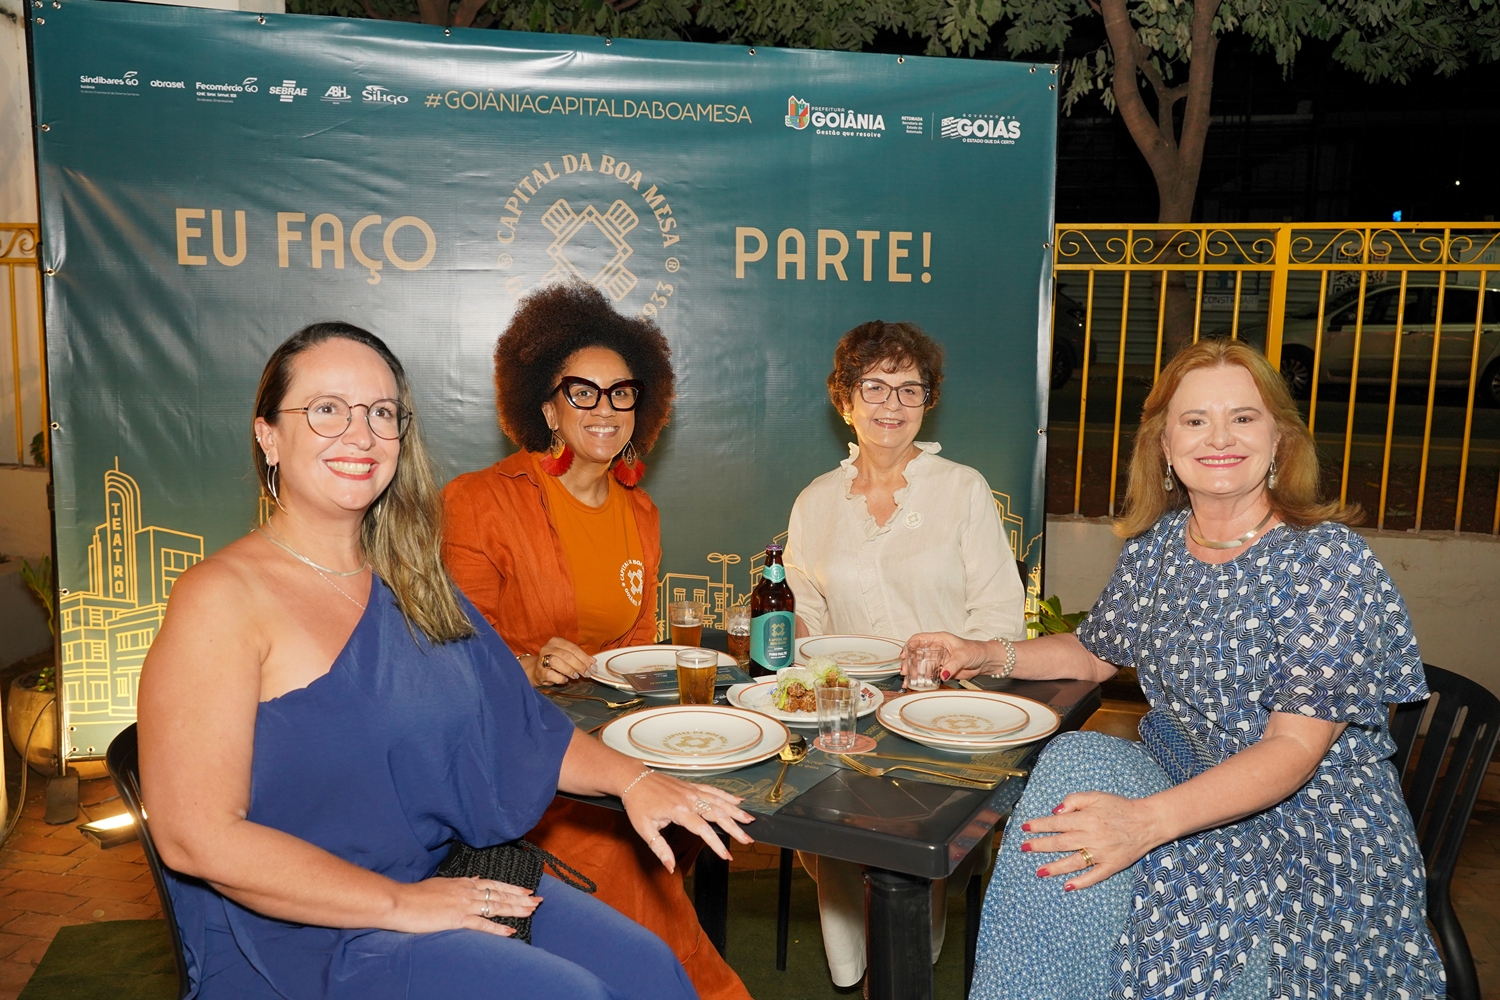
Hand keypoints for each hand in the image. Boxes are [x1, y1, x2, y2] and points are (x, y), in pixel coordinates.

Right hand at [390, 875, 539, 936]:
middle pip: (500, 894)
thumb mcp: (442, 883)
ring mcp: (464, 904)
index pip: (494, 884)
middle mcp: (468, 891)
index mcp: (464, 883)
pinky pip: (482, 924)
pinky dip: (498, 928)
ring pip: (496, 906)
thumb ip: (461, 882)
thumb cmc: (417, 894)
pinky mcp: (457, 918)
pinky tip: (510, 931)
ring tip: (531, 912)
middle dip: (521, 898)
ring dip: (516, 909)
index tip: (526, 890)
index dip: (512, 888)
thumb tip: (475, 879)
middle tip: (538, 901)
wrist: (400, 901)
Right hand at [522, 637, 594, 685]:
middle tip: (587, 673)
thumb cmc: (555, 663)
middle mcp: (548, 648)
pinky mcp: (539, 671)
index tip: (593, 666)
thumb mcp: (567, 657)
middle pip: (567, 655)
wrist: (537, 671)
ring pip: (557, 662)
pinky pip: (551, 674)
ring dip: (570, 670)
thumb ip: (579, 657)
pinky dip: (561, 678)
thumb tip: (593, 662)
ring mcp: (542, 659)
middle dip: (580, 665)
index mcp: (556, 641)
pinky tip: (565, 679)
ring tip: (576, 676)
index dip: (585, 658)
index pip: (573, 648)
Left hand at [621, 771, 755, 871]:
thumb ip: (660, 849)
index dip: (716, 844)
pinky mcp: (691, 786)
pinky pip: (713, 790)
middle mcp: (689, 799)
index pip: (703, 829)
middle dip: (735, 828)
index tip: (727, 856)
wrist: (633, 778)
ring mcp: (692, 791)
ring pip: (719, 801)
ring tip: (750, 820)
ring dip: (736, 811)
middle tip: (748, 839)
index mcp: (679, 811)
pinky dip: (727, 795)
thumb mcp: (644, 830)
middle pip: (718, 814)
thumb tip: (670, 867)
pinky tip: (739, 800)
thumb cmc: (637, 804)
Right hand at [903, 632, 990, 680]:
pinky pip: (928, 674)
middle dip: (908, 662)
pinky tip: (916, 685)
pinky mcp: (941, 670)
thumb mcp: (963, 656)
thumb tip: (943, 674)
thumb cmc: (975, 651)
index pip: (919, 639)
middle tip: (905, 671)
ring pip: (921, 665)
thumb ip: (952, 665)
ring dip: (913, 673)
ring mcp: (937, 660)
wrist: (985, 661)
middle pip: (916, 654)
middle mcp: (936, 649)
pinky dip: (922, 680)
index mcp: (939, 639)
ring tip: (908, 681)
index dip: (909, 645)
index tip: (904, 654)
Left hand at [1015, 791, 1162, 890]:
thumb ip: (1074, 800)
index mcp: (1086, 819)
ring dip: (1054, 867)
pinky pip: (1094, 876)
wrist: (1147, 821)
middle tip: (1024, 848)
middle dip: (1039, 846)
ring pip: (1073, 862)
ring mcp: (1101, 853)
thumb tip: (1056, 812)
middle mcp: (1091, 837)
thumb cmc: (1120, 807)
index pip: (1056, 824)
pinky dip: (1080, 882)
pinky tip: (1067, 886)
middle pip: (1059, 843)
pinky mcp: (1111, 865)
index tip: (1025, 828)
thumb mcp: (1096, 796)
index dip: (1038, 826)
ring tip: (1039, 871)